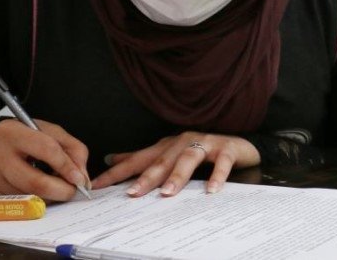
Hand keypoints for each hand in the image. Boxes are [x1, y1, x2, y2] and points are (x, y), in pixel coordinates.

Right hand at [0, 119, 90, 200]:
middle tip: (72, 191)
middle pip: (36, 183)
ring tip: (54, 186)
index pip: (47, 150)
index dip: (67, 167)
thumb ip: (72, 149)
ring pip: (30, 197)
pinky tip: (38, 190)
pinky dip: (36, 200)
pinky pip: (20, 203)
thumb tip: (81, 176)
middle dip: (61, 191)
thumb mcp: (49, 132)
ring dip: (50, 197)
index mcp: (13, 132)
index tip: (80, 179)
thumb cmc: (23, 136)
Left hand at [92, 132, 259, 196]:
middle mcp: (182, 142)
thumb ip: (141, 157)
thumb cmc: (201, 150)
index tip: (98, 185)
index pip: (138, 160)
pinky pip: (221, 163)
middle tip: (132, 193)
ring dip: (177, 176)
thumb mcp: (169, 153)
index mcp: (166, 146)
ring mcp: (205, 144)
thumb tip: (111, 159)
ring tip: (167, 192)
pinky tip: (211, 190)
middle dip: (146, 177)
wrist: (239, 143)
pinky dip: (216, 176)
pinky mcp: (226, 149)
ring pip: (188, 159)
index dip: (118, 172)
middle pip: (161, 161)